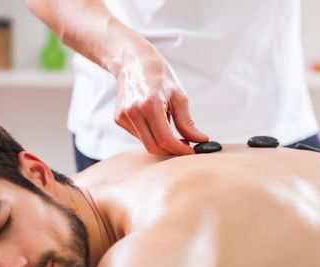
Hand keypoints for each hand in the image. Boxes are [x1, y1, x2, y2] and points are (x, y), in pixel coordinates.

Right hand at [113, 38, 208, 155]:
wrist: (134, 62)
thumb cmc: (159, 76)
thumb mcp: (179, 97)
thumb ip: (187, 123)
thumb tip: (200, 140)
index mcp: (149, 105)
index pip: (165, 139)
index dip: (181, 149)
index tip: (192, 151)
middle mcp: (133, 112)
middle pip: (154, 147)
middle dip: (172, 150)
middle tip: (185, 145)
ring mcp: (124, 116)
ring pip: (146, 143)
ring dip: (161, 143)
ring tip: (170, 127)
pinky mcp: (119, 119)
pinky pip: (139, 136)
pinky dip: (151, 135)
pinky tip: (155, 121)